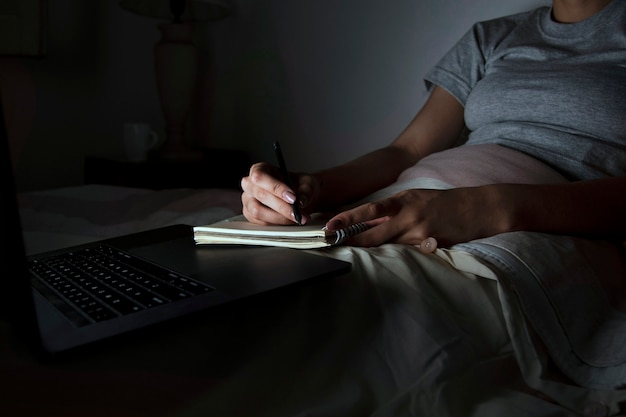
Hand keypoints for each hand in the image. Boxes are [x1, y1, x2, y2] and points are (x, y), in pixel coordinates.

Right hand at [240, 162, 320, 224]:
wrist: (298, 197)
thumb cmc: (298, 185)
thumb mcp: (306, 183)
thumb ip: (305, 190)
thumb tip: (301, 201)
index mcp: (260, 169)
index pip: (261, 177)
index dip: (276, 187)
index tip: (292, 197)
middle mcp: (250, 184)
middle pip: (260, 195)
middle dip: (281, 206)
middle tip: (297, 212)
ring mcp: (248, 200)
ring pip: (258, 211)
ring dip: (279, 218)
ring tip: (296, 218)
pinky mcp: (250, 215)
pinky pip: (260, 222)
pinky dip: (277, 224)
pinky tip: (289, 221)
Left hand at [325, 186, 509, 248]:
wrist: (478, 207)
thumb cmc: (443, 203)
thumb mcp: (416, 199)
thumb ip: (393, 212)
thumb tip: (367, 224)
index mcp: (402, 201)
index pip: (368, 210)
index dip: (347, 219)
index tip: (329, 226)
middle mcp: (408, 214)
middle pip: (373, 233)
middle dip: (352, 241)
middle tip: (331, 246)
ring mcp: (420, 230)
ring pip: (389, 246)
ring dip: (375, 252)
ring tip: (357, 256)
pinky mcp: (432, 243)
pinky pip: (411, 254)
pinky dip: (403, 257)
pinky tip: (399, 262)